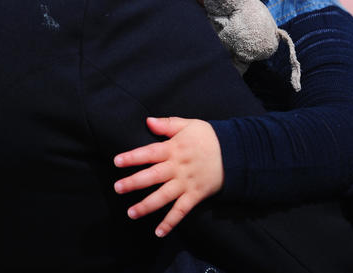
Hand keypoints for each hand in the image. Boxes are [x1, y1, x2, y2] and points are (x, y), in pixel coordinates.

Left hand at [113, 116, 223, 236]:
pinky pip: (181, 210)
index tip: (117, 162)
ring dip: (147, 205)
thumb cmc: (208, 136)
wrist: (235, 152)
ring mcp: (186, 183)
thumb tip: (148, 121)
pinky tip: (159, 232)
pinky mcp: (196, 195)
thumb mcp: (188, 124)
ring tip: (131, 213)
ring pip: (163, 196)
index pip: (149, 152)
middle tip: (117, 188)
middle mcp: (177, 167)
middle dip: (134, 182)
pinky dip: (171, 222)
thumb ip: (167, 124)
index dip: (132, 157)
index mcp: (173, 148)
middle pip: (152, 176)